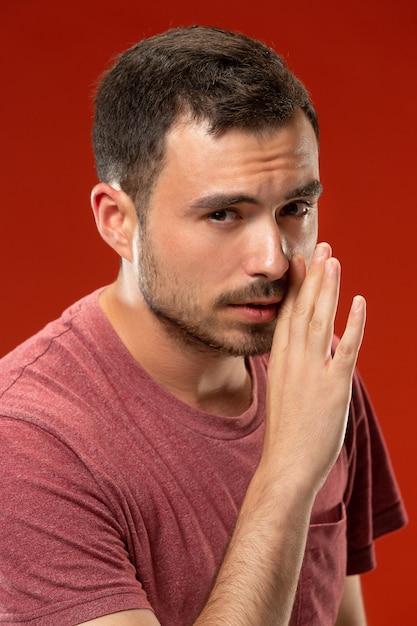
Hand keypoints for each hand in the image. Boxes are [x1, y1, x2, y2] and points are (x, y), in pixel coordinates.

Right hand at [263, 242, 365, 492]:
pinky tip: (358, 302)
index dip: (294, 286)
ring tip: (333, 261)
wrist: (287, 464)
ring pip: (319, 320)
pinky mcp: (334, 386)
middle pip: (302, 309)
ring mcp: (312, 371)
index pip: (286, 314)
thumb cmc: (287, 432)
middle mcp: (293, 360)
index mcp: (281, 361)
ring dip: (327, 289)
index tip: (299, 263)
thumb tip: (310, 354)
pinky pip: (345, 348)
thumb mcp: (284, 392)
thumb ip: (296, 368)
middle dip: (312, 276)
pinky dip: (352, 323)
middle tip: (320, 248)